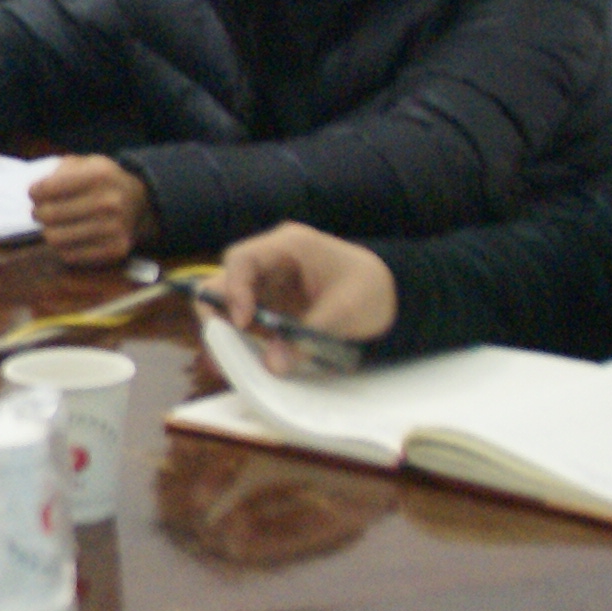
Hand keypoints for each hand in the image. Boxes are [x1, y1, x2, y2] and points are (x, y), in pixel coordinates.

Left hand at [31, 155, 152, 266]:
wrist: (140, 204)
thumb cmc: (103, 182)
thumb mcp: (87, 163)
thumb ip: (60, 171)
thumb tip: (36, 192)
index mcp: (99, 175)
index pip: (47, 188)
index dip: (34, 192)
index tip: (34, 194)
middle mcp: (109, 202)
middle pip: (49, 215)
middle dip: (38, 213)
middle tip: (41, 212)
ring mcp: (114, 228)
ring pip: (55, 238)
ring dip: (49, 232)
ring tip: (54, 225)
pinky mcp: (115, 250)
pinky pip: (70, 255)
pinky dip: (63, 247)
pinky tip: (69, 237)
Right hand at [206, 223, 400, 365]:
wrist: (392, 295)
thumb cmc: (372, 290)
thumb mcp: (345, 313)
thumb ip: (307, 336)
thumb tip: (272, 364)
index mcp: (289, 246)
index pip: (242, 259)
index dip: (233, 291)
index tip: (243, 323)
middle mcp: (270, 261)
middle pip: (224, 281)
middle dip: (219, 315)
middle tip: (225, 349)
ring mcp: (267, 284)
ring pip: (228, 304)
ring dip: (228, 333)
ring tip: (234, 362)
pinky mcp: (270, 306)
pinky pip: (245, 322)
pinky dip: (243, 342)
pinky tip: (247, 361)